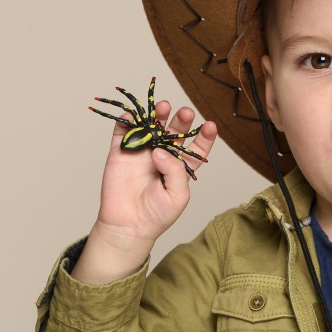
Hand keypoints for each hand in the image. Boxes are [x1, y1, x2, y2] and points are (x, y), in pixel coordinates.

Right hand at [73, 101, 216, 283]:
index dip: (204, 136)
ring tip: (163, 106)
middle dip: (181, 120)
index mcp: (180, 167)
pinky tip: (132, 115)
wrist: (127, 226)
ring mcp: (142, 152)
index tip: (211, 125)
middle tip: (185, 112)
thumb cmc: (157, 215)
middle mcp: (162, 156)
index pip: (196, 148)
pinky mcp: (121, 153)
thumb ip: (176, 171)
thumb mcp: (178, 195)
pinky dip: (126, 121)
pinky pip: (123, 132)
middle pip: (174, 132)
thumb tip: (160, 151)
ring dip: (158, 115)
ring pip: (151, 127)